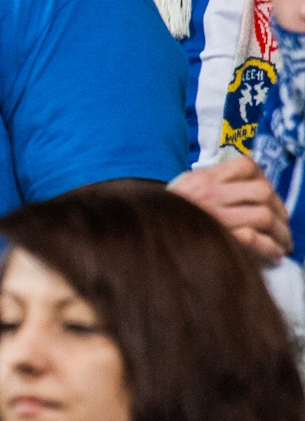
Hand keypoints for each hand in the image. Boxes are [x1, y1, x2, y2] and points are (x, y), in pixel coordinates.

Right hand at [169, 155, 292, 261]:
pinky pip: (255, 240)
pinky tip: (272, 254)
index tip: (268, 197)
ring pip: (263, 216)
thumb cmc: (162, 217)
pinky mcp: (217, 240)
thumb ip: (207, 184)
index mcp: (201, 179)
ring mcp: (213, 217)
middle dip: (280, 210)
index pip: (246, 166)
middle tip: (281, 225)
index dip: (264, 179)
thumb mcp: (180, 190)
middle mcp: (207, 194)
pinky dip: (270, 248)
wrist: (137, 235)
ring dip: (280, 232)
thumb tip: (244, 184)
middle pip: (262, 192)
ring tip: (282, 243)